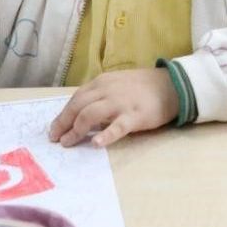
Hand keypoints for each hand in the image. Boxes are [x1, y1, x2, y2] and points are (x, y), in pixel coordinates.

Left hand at [49, 69, 178, 147]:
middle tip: (56, 139)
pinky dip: (105, 135)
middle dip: (63, 124)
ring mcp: (121, 103)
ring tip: (69, 143)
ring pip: (90, 115)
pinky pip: (117, 126)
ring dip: (76, 130)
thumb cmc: (143, 87)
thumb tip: (81, 116)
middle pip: (78, 107)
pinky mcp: (135, 116)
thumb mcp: (117, 84)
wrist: (172, 85)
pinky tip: (96, 144)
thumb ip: (100, 96)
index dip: (62, 115)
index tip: (54, 130)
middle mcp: (107, 90)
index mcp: (102, 82)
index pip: (76, 99)